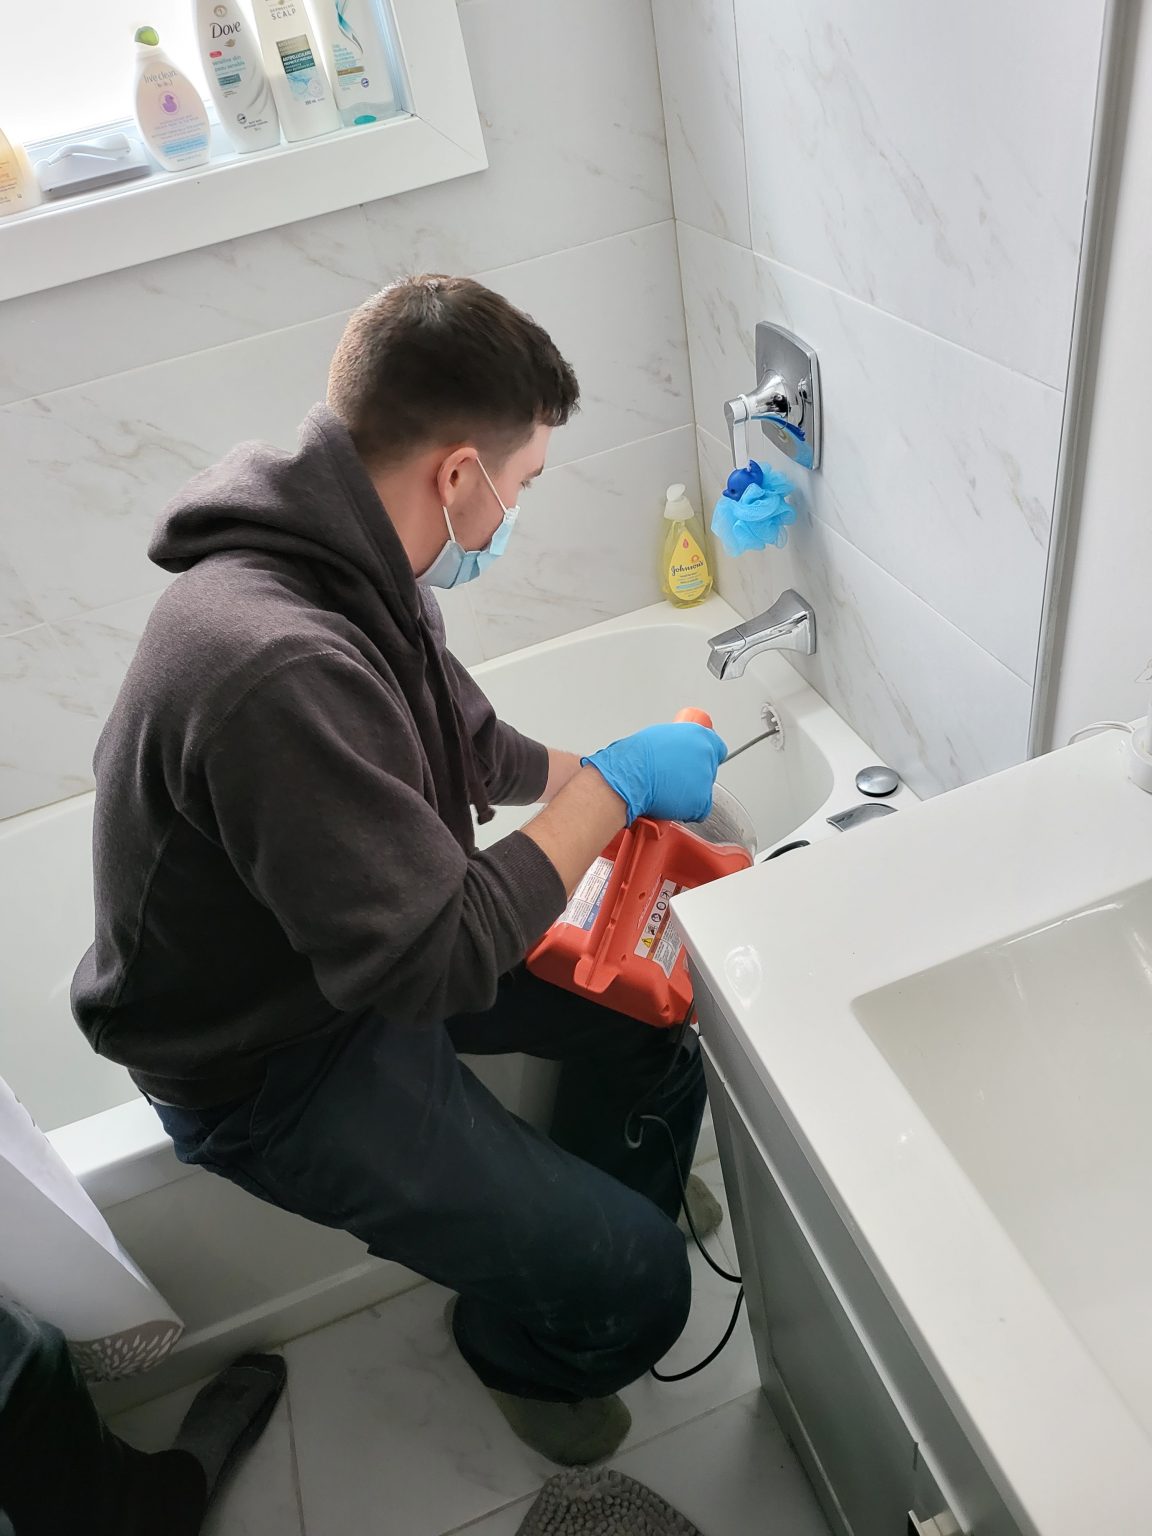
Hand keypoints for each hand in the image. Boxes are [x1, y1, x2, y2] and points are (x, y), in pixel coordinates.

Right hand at [581, 723, 727, 825]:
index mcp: (698, 734)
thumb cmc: (635, 757)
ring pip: (704, 791)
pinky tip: (670, 802)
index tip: (698, 763)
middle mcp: (705, 753)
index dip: (706, 757)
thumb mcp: (660, 737)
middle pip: (709, 770)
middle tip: (674, 778)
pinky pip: (700, 810)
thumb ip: (677, 743)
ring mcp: (705, 777)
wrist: (628, 776)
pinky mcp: (701, 800)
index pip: (717, 747)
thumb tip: (677, 749)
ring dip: (689, 793)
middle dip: (695, 776)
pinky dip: (687, 811)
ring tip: (667, 790)